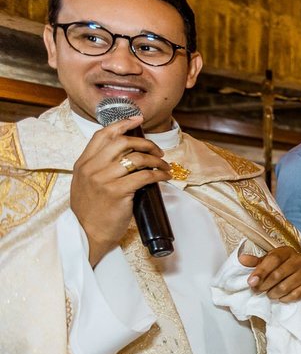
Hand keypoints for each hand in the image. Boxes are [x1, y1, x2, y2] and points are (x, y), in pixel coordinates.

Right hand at [70, 115, 170, 266]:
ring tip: (164, 165)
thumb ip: (97, 167)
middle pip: (122, 142)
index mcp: (83, 163)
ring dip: (156, 160)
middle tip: (157, 151)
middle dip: (145, 143)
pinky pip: (144, 176)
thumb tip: (125, 154)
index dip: (122, 124)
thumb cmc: (91, 210)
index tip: (137, 119)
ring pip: (137, 158)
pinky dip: (159, 174)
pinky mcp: (118, 192)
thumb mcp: (85, 183)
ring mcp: (104, 179)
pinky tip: (165, 176)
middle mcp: (92, 168)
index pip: (103, 135)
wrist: (87, 233)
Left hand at [238, 246, 300, 300]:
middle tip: (257, 291)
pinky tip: (280, 297)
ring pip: (286, 287)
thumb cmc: (279, 266)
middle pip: (278, 274)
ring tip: (269, 294)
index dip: (261, 272)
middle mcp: (299, 260)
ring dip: (273, 293)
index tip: (251, 282)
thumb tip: (242, 259)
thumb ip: (255, 262)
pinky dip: (285, 298)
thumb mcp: (267, 261)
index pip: (273, 260)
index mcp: (286, 251)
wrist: (298, 271)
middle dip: (264, 285)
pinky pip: (295, 295)